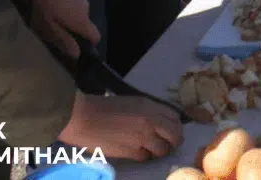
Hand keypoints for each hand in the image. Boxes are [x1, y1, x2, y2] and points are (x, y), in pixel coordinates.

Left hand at [32, 0, 99, 58]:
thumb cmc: (41, 7)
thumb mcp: (48, 29)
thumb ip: (64, 41)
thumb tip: (78, 54)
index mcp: (82, 21)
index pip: (96, 36)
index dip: (88, 44)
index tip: (74, 47)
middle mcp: (86, 8)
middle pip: (86, 25)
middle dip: (74, 30)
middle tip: (55, 31)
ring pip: (79, 13)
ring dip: (69, 18)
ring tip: (50, 18)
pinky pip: (73, 4)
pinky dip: (65, 8)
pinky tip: (50, 6)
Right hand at [59, 91, 181, 161]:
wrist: (84, 118)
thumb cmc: (104, 107)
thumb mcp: (132, 103)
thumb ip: (148, 111)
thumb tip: (160, 122)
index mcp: (150, 106)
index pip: (175, 117)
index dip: (176, 125)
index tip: (172, 130)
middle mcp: (150, 121)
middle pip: (175, 135)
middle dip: (174, 141)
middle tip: (169, 144)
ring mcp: (142, 137)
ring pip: (163, 149)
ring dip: (160, 151)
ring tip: (153, 149)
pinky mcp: (131, 152)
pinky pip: (146, 157)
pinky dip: (144, 156)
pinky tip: (138, 152)